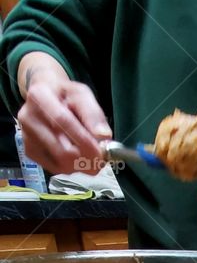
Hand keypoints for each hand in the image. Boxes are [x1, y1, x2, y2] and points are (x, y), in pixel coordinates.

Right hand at [17, 59, 111, 174]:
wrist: (46, 96)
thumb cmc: (65, 96)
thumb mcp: (82, 95)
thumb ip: (94, 114)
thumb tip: (103, 136)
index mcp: (39, 97)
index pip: (63, 122)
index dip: (84, 140)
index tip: (102, 153)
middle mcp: (28, 118)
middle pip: (61, 148)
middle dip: (86, 158)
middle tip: (101, 161)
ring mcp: (26, 137)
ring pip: (59, 163)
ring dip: (80, 165)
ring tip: (91, 157)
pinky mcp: (29, 151)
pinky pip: (55, 167)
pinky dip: (70, 167)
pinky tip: (76, 157)